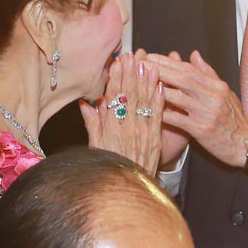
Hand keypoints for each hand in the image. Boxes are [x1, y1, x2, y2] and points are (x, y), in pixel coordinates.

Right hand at [80, 52, 166, 175]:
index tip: (118, 62)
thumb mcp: (95, 146)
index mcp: (110, 128)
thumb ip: (92, 123)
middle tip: (133, 55)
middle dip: (131, 74)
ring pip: (144, 103)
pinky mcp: (155, 140)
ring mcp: (142, 134)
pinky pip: (157, 116)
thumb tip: (86, 103)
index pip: (113, 98)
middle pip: (129, 96)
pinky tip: (161, 86)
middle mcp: (126, 128)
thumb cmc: (108, 168)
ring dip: (146, 82)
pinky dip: (159, 100)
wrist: (127, 191)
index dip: (116, 78)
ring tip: (147, 63)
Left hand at [144, 50, 247, 169]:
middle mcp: (212, 96)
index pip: (189, 69)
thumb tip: (194, 54)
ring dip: (156, 88)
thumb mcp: (225, 92)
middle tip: (139, 64)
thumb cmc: (234, 119)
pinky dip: (163, 112)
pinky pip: (177, 119)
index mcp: (216, 86)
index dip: (168, 61)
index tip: (150, 56)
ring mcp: (207, 113)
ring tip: (139, 82)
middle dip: (158, 69)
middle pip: (181, 78)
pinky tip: (148, 107)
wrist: (246, 144)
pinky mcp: (202, 130)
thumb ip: (208, 73)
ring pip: (177, 97)